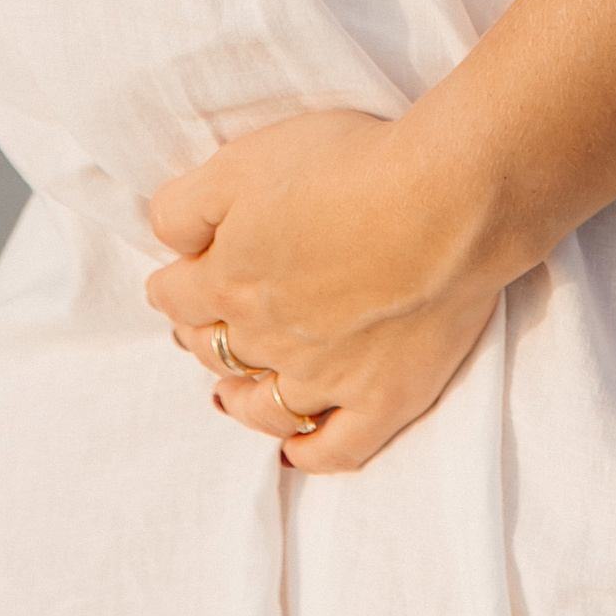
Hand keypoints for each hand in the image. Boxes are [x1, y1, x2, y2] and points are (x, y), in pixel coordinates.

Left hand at [145, 109, 502, 477]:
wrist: (445, 202)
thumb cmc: (346, 168)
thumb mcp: (242, 161)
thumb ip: (187, 206)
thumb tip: (169, 244)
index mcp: (228, 280)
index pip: (174, 296)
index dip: (170, 286)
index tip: (172, 282)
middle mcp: (268, 339)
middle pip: (214, 349)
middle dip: (200, 337)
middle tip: (201, 330)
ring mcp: (326, 378)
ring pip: (264, 405)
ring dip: (240, 400)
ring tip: (229, 396)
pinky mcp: (383, 399)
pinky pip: (336, 448)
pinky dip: (310, 454)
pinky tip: (295, 451)